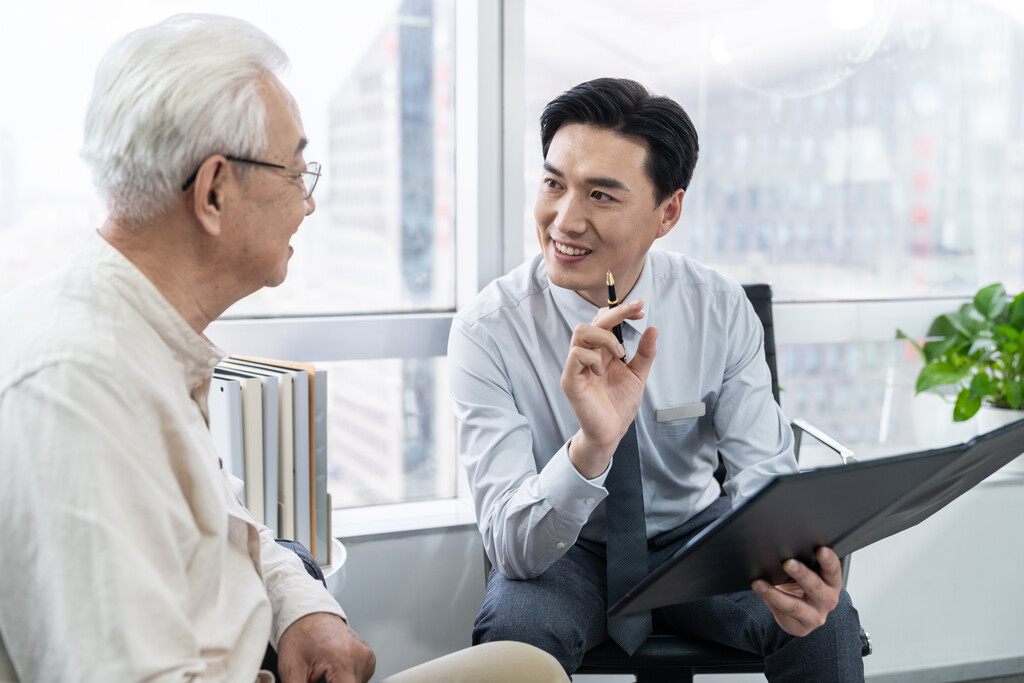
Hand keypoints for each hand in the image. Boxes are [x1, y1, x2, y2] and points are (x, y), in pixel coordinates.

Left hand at [277, 612, 375, 682]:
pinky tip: (332, 674)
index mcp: (343, 658)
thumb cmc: (300, 635)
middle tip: (316, 678)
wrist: (308, 614)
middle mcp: (360, 656)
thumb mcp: (292, 670)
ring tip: (322, 676)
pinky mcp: (368, 659)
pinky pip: (359, 680)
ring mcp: (367, 657)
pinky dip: (345, 681)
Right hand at [560, 299, 656, 477]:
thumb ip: (645, 353)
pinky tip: (602, 372)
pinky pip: (576, 355)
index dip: (621, 311)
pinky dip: (593, 358)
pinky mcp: (570, 379)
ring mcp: (576, 366)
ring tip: (619, 353)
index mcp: (602, 351)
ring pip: (581, 332)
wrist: (612, 431)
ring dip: (604, 337)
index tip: (641, 308)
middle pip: (593, 321)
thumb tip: (653, 329)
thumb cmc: (620, 404)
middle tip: (635, 312)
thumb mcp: (638, 375)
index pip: (605, 321)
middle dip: (616, 312)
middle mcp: (588, 354)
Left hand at [751, 547, 842, 636]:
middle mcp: (828, 600)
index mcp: (832, 582)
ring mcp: (815, 617)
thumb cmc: (804, 586)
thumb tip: (779, 549)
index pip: (833, 570)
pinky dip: (768, 602)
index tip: (821, 549)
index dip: (828, 560)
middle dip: (801, 574)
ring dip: (776, 595)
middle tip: (787, 562)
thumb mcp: (808, 573)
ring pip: (795, 607)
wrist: (802, 612)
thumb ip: (802, 563)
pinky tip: (759, 592)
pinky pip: (782, 614)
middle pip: (816, 587)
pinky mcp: (801, 628)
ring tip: (760, 584)